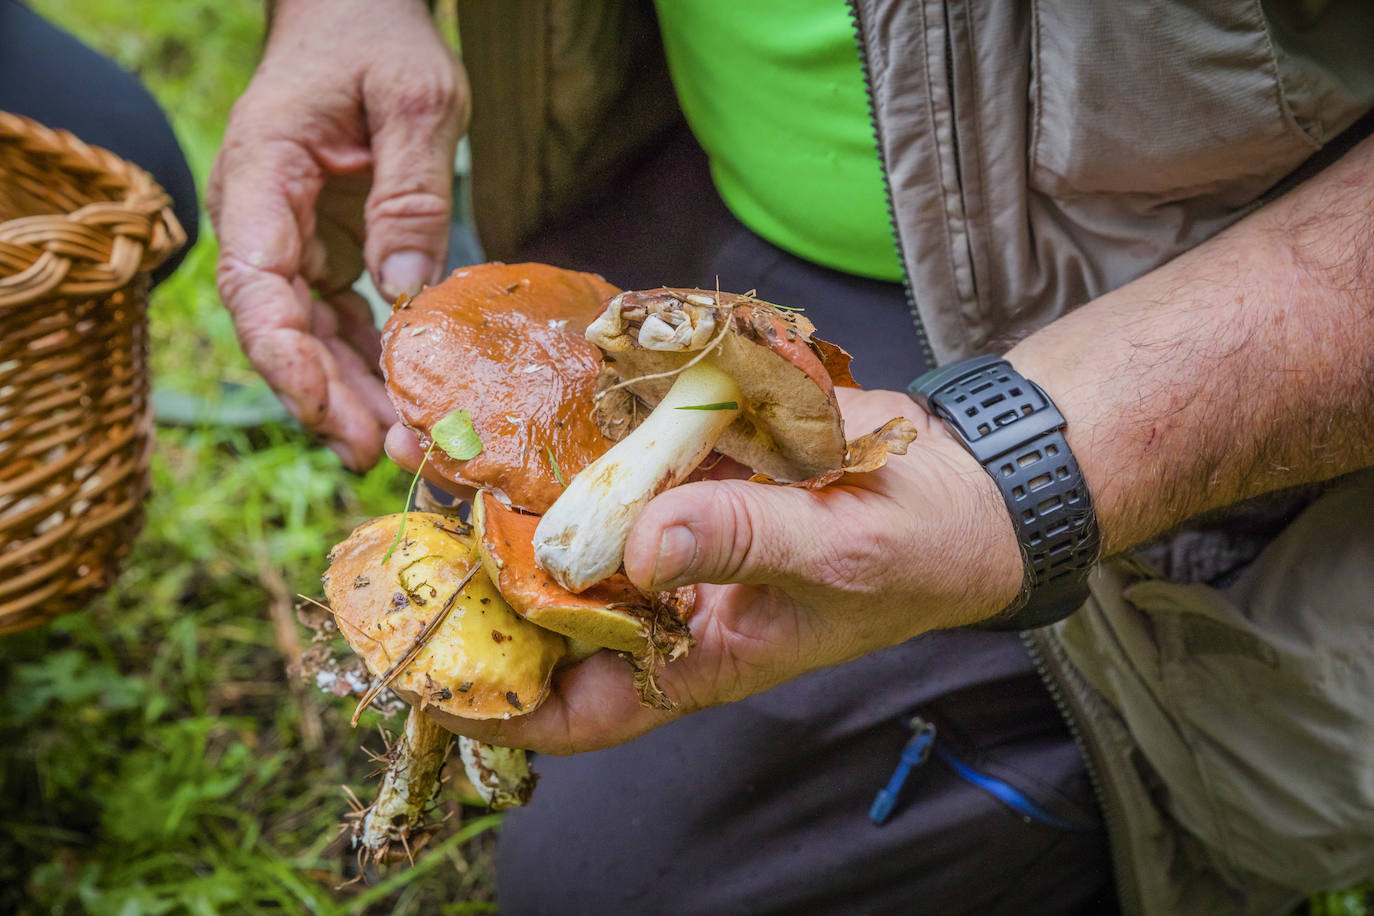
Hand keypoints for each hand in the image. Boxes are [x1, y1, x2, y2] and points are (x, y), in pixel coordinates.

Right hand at [207, 0, 467, 468]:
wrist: (355, 18)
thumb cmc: (378, 44)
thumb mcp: (417, 100)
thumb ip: (412, 194)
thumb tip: (406, 296)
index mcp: (261, 177)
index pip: (253, 282)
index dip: (284, 356)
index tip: (325, 407)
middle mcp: (264, 219)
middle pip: (282, 329)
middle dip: (328, 399)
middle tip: (384, 453)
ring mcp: (293, 241)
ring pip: (311, 337)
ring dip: (352, 395)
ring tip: (403, 446)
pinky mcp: (328, 252)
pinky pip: (342, 322)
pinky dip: (371, 365)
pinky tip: (406, 405)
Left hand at [420, 387, 1024, 753]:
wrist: (960, 478)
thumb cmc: (914, 549)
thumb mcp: (837, 554)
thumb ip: (744, 542)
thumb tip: (644, 545)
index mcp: (702, 652)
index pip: (589, 707)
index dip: (509, 708)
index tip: (434, 685)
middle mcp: (674, 593)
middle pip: (558, 603)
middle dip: (486, 574)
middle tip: (417, 531)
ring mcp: (678, 524)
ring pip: (578, 521)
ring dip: (517, 490)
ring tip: (443, 448)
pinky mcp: (694, 463)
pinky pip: (626, 453)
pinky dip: (587, 426)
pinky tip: (538, 388)